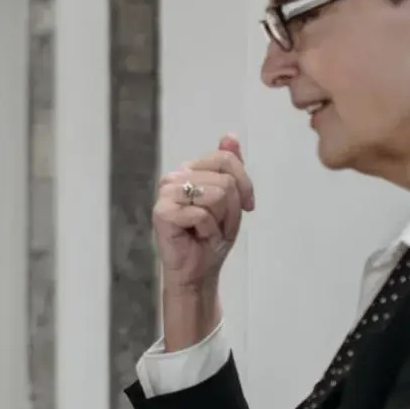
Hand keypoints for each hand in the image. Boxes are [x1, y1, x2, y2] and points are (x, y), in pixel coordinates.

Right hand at [153, 134, 255, 290]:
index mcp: (189, 170)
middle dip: (232, 209)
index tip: (247, 206)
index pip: (226, 159)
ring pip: (217, 195)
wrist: (197, 272)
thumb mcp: (231, 201)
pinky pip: (202, 214)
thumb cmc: (210, 238)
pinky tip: (198, 238)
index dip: (245, 184)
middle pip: (225, 181)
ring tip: (208, 232)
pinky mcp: (162, 212)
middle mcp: (174, 177)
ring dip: (222, 221)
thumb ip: (230, 167)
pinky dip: (209, 231)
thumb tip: (230, 136)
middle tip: (219, 226)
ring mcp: (166, 194)